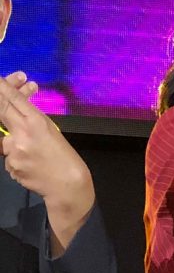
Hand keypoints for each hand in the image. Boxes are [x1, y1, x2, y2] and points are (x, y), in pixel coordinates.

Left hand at [0, 73, 94, 254]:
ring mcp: (14, 150)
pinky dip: (16, 158)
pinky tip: (32, 165)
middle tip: (10, 112)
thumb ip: (32, 119)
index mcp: (37, 122)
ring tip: (34, 154)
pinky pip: (7, 156)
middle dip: (1, 104)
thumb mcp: (51, 131)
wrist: (68, 184)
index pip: (13, 99)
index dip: (3, 88)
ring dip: (13, 143)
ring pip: (4, 139)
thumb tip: (19, 103)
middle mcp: (22, 133)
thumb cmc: (64, 156)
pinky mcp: (10, 164)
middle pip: (1, 111)